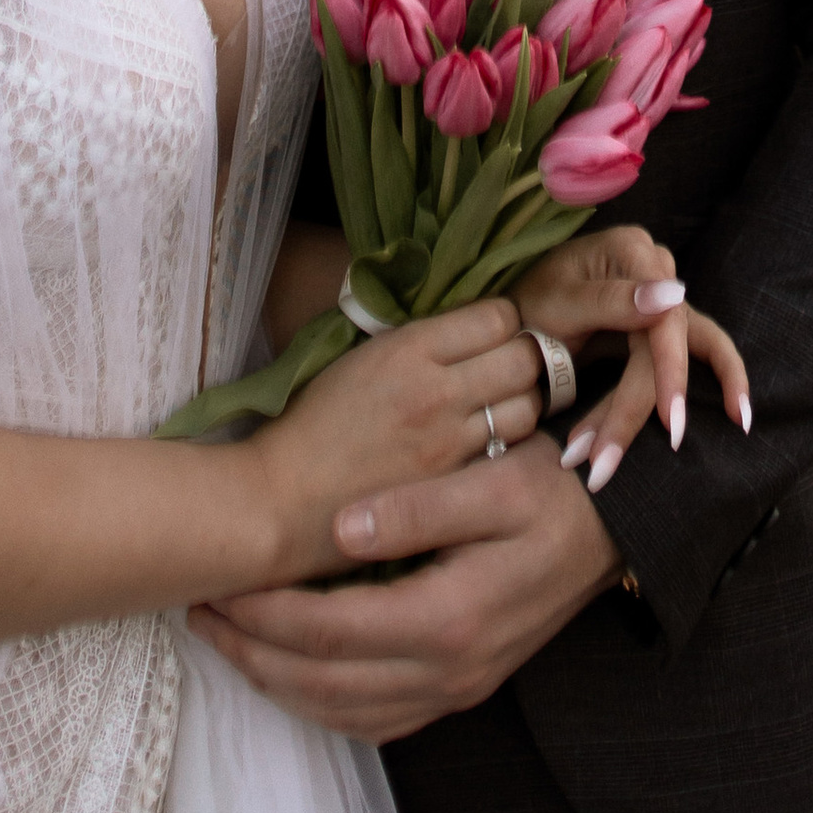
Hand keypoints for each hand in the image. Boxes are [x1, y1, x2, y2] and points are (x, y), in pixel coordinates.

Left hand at [195, 432, 618, 740]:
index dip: (263, 614)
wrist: (619, 529)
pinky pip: (380, 720)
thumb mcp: (494, 481)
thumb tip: (340, 529)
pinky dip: (327, 706)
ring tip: (232, 643)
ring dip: (282, 686)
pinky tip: (300, 675)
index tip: (216, 587)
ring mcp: (459, 685)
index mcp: (448, 616)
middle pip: (324, 685)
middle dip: (253, 655)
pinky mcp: (465, 686)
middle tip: (201, 617)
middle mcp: (450, 668)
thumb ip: (416, 507)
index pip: (327, 630)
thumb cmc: (556, 491)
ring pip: (347, 713)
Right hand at [252, 301, 544, 583]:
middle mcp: (438, 389)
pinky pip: (507, 451)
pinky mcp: (453, 483)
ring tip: (503, 403)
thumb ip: (416, 343)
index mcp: (409, 348)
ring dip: (522, 401)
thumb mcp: (360, 358)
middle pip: (524, 358)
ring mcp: (449, 440)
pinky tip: (490, 441)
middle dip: (525, 357)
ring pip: (527, 407)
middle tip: (509, 366)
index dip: (502, 322)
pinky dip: (508, 443)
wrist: (284, 496)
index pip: (498, 316)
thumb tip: (464, 330)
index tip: (492, 332)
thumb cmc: (312, 422)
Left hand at [515, 227, 750, 494]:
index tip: (671, 427)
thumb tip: (675, 295)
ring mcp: (665, 297)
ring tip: (695, 443)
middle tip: (602, 465)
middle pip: (669, 346)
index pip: (663, 320)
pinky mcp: (665, 326)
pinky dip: (717, 384)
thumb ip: (613, 299)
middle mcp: (658, 270)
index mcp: (632, 252)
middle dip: (635, 410)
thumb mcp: (561, 300)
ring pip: (693, 353)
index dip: (668, 375)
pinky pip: (697, 355)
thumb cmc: (534, 301)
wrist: (520, 310)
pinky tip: (736, 416)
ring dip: (677, 406)